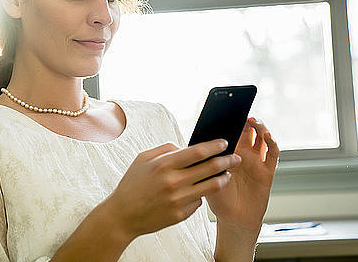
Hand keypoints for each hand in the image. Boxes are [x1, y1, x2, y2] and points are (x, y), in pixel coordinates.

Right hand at [105, 139, 240, 239]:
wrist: (122, 215)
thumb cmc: (132, 184)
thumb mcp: (143, 159)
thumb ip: (165, 149)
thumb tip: (185, 147)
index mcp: (164, 164)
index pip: (198, 152)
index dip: (214, 146)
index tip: (224, 142)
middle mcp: (173, 182)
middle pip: (210, 168)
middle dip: (227, 161)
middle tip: (235, 158)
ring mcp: (178, 200)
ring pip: (211, 187)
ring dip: (223, 179)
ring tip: (227, 175)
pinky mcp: (180, 215)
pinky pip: (198, 202)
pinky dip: (201, 195)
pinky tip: (199, 191)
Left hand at [205, 118, 279, 232]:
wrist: (234, 220)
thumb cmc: (219, 199)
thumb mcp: (206, 178)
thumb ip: (203, 162)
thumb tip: (187, 145)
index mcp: (228, 154)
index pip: (232, 132)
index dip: (232, 121)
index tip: (229, 110)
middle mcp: (243, 155)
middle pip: (248, 132)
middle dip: (246, 121)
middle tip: (243, 114)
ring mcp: (256, 162)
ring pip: (262, 139)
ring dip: (260, 128)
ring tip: (255, 122)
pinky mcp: (267, 172)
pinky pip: (272, 155)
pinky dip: (272, 144)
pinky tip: (268, 137)